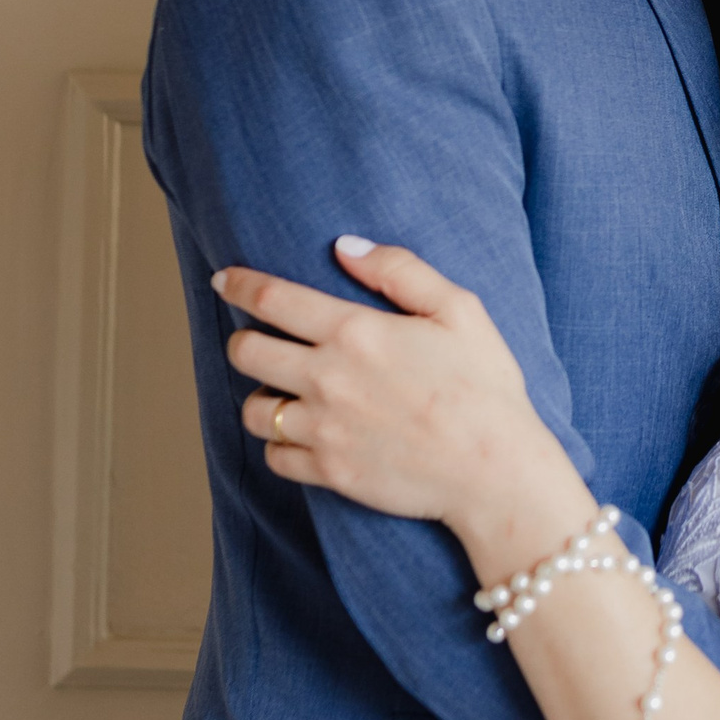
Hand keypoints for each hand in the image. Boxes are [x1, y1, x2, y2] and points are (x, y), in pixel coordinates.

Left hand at [214, 240, 580, 559]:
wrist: (495, 471)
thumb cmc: (484, 386)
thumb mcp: (459, 309)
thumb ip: (399, 269)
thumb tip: (345, 246)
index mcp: (355, 332)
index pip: (272, 299)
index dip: (238, 284)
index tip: (224, 279)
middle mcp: (328, 379)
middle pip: (247, 352)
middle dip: (244, 340)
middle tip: (258, 340)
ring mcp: (324, 429)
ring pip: (253, 410)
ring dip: (260, 398)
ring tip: (281, 394)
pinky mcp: (330, 473)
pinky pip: (275, 458)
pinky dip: (280, 446)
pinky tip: (301, 437)